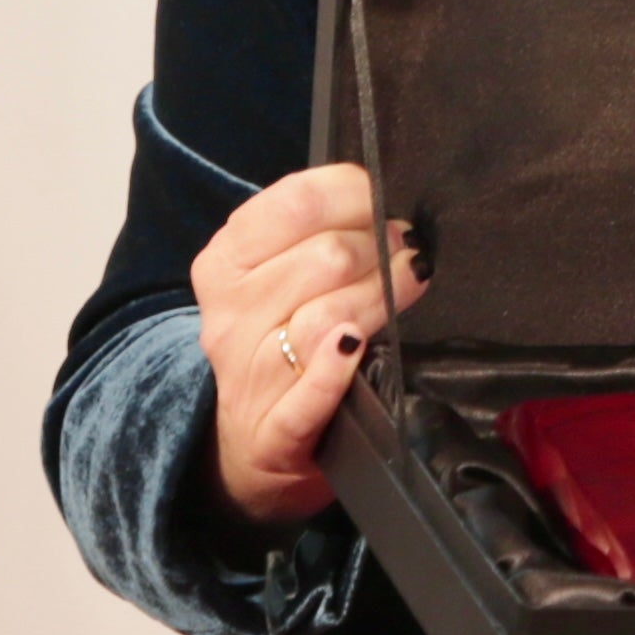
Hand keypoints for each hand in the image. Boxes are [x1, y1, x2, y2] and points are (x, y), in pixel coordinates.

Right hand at [194, 163, 424, 530]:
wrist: (252, 440)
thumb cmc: (280, 338)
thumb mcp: (276, 276)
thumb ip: (316, 233)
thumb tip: (382, 199)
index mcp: (225, 263)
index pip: (294, 203)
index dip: (356, 194)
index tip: (384, 201)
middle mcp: (229, 315)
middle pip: (325, 256)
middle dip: (379, 248)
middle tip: (404, 251)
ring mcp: (249, 374)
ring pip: (329, 315)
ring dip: (382, 296)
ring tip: (409, 281)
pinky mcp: (273, 432)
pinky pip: (308, 394)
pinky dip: (333, 372)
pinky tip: (356, 349)